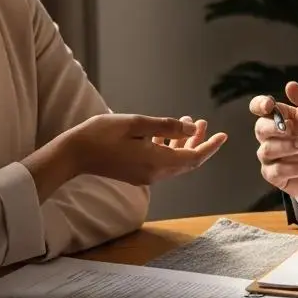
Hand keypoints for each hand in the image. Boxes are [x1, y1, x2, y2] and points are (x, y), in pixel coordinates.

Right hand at [69, 112, 226, 184]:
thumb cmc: (103, 134)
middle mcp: (155, 173)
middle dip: (198, 142)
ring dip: (183, 143)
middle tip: (203, 123)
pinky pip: (161, 162)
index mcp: (157, 161)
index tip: (223, 135)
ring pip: (174, 161)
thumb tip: (191, 128)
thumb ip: (167, 126)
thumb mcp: (138, 123)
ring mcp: (145, 176)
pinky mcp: (136, 173)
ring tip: (187, 121)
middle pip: (187, 161)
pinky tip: (165, 132)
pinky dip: (169, 147)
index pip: (194, 158)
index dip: (211, 147)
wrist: (75, 153)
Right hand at [249, 82, 297, 200]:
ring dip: (286, 147)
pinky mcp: (275, 175)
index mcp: (280, 117)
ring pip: (266, 150)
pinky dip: (294, 168)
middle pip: (260, 128)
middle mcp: (271, 136)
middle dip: (275, 129)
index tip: (269, 106)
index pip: (259, 107)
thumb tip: (290, 85)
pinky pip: (275, 171)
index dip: (259, 105)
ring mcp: (271, 156)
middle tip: (292, 130)